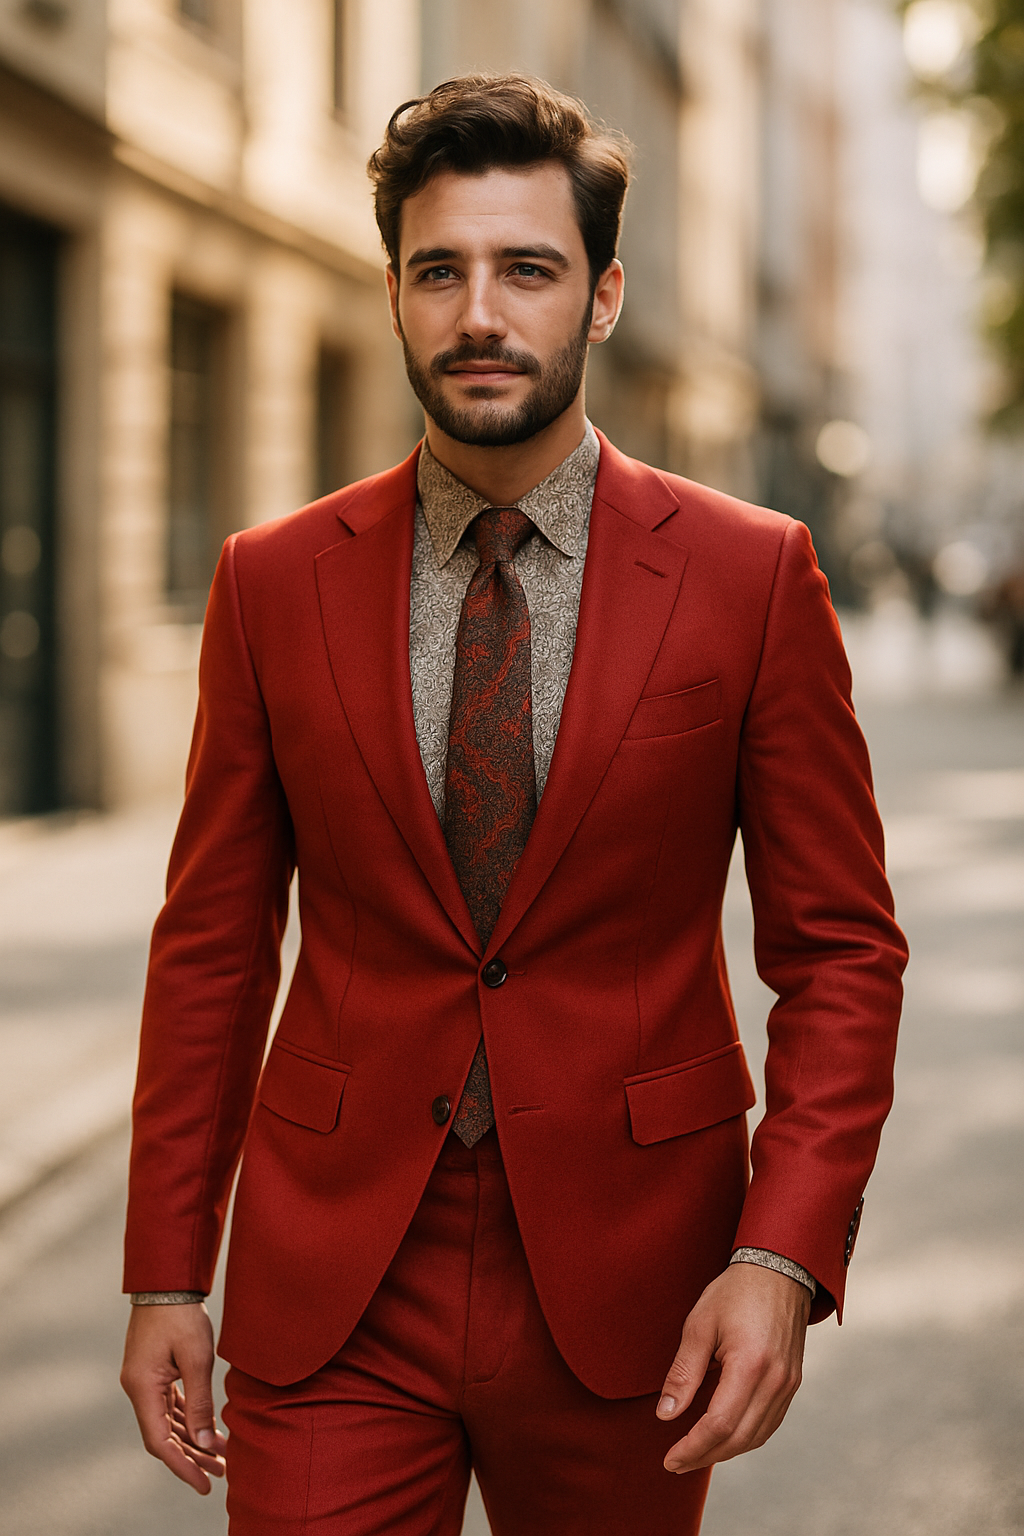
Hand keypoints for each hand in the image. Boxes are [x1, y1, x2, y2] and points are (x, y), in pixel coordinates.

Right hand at [120, 1302, 227, 1493]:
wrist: (167, 1280)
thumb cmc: (181, 1315)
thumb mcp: (197, 1358)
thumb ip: (200, 1402)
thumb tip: (206, 1442)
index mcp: (143, 1388)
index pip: (160, 1442)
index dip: (182, 1466)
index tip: (204, 1483)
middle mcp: (138, 1389)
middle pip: (164, 1435)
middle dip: (192, 1456)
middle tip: (221, 1472)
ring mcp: (144, 1380)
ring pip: (168, 1421)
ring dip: (192, 1438)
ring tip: (222, 1455)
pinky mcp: (154, 1371)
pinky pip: (170, 1404)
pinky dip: (189, 1418)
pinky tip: (208, 1428)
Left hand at [656, 1262, 810, 1472]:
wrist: (779, 1270)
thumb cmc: (735, 1292)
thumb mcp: (700, 1324)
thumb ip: (683, 1372)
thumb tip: (666, 1414)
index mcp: (750, 1366)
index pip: (718, 1425)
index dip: (692, 1447)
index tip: (669, 1459)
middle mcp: (775, 1381)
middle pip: (738, 1438)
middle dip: (705, 1455)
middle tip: (676, 1462)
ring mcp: (788, 1384)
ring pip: (756, 1436)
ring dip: (725, 1451)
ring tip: (696, 1452)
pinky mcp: (792, 1383)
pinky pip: (769, 1423)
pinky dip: (745, 1437)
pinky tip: (724, 1435)